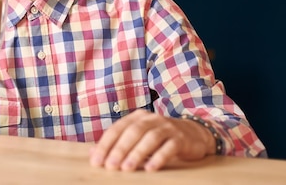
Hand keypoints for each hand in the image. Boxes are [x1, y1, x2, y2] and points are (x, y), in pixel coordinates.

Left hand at [89, 109, 215, 171]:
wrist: (193, 134)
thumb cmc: (160, 137)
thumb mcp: (138, 138)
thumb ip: (117, 144)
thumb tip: (91, 153)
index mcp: (137, 117)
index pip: (117, 128)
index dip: (105, 144)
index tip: (96, 161)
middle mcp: (151, 119)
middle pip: (133, 132)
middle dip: (119, 149)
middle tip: (110, 166)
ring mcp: (167, 127)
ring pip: (150, 138)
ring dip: (137, 154)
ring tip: (126, 168)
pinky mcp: (180, 138)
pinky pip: (169, 147)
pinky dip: (159, 157)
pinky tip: (150, 168)